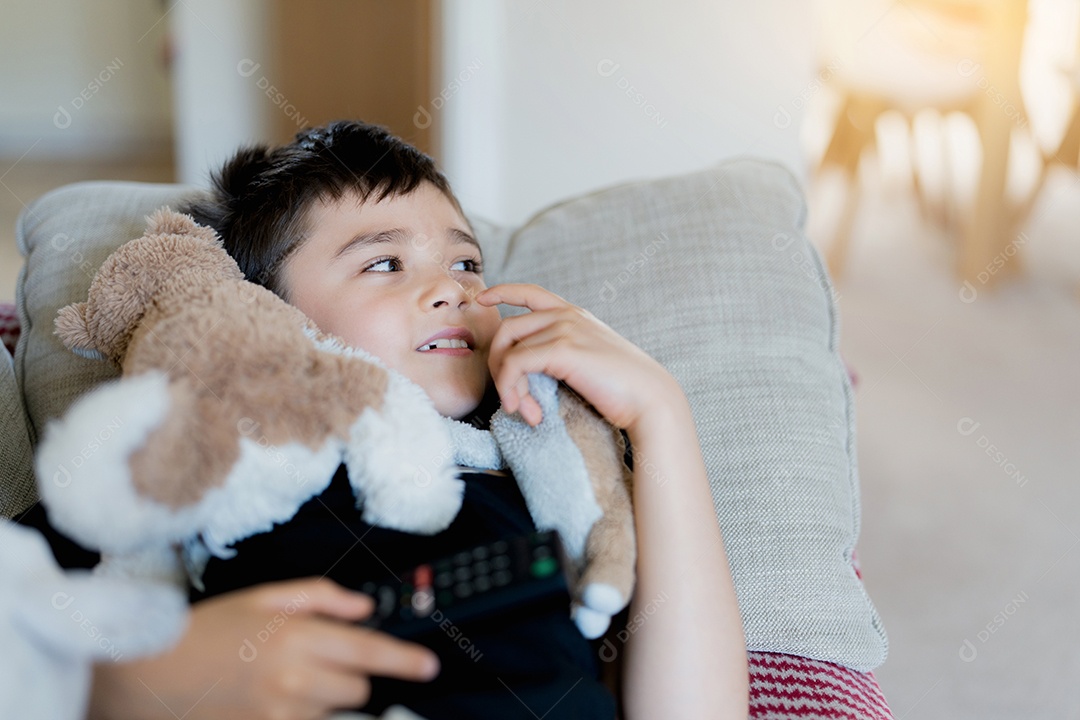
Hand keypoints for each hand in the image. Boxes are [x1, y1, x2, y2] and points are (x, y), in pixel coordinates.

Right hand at [89, 578, 438, 719]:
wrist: (149, 674)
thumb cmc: (207, 631)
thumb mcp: (264, 597)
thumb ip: (322, 598)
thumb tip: (365, 607)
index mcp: (297, 636)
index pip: (370, 651)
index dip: (405, 660)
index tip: (429, 665)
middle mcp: (294, 678)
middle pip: (358, 687)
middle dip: (348, 674)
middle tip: (312, 659)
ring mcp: (280, 714)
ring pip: (333, 711)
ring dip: (322, 698)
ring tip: (282, 680)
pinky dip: (301, 715)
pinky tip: (272, 699)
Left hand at [476, 283, 678, 436]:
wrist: (650, 399)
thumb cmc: (623, 388)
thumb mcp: (590, 359)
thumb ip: (564, 352)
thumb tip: (531, 368)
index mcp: (574, 315)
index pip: (530, 292)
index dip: (503, 291)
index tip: (483, 298)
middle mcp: (567, 315)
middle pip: (506, 329)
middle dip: (499, 367)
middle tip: (513, 402)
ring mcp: (564, 329)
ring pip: (507, 349)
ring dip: (507, 386)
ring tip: (523, 410)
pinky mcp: (562, 349)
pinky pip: (515, 364)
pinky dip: (512, 389)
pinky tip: (527, 411)